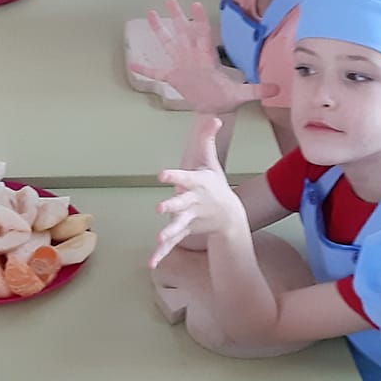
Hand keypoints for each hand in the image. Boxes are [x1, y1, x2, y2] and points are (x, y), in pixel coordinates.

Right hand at [131, 0, 279, 115]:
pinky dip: (146, 70)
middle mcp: (192, 57)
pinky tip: (133, 65)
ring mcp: (181, 65)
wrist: (216, 108)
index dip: (199, 21)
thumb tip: (278, 87)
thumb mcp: (242, 95)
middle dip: (176, 16)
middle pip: (183, 32)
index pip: (203, 35)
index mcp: (207, 58)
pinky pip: (157, 72)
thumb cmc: (228, 98)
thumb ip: (257, 90)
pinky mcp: (174, 78)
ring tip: (150, 14)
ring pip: (169, 44)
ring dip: (160, 30)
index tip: (196, 4)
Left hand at [152, 116, 248, 267]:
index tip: (161, 174)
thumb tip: (214, 117)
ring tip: (159, 239)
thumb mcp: (211, 162)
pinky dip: (162, 254)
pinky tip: (151, 263)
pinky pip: (172, 244)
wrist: (229, 215)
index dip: (173, 175)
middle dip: (171, 206)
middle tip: (159, 208)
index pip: (184, 177)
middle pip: (181, 204)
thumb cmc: (215, 185)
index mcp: (197, 184)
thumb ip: (207, 140)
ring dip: (169, 233)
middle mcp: (192, 202)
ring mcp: (189, 219)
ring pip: (178, 226)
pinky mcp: (184, 231)